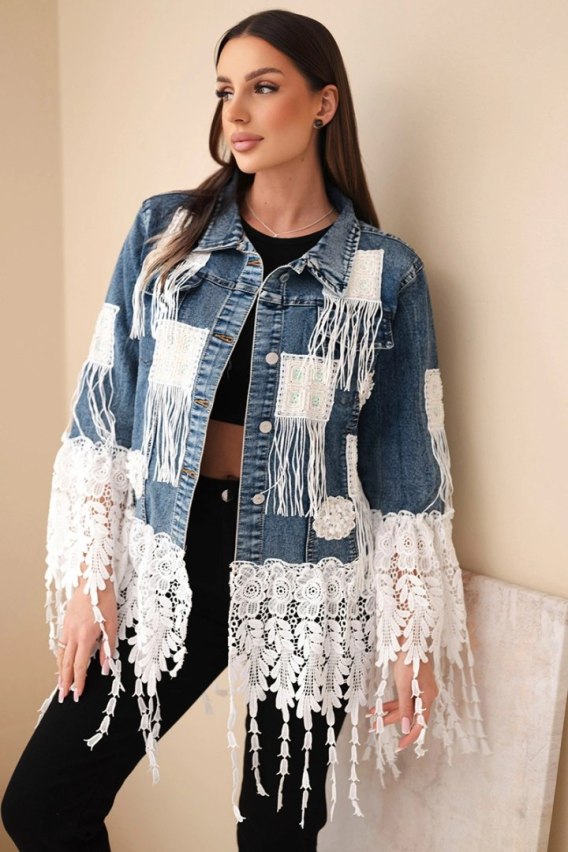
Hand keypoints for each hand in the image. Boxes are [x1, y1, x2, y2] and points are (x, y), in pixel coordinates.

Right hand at [56, 571, 116, 702]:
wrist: (92, 582)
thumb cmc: (105, 601)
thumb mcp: (112, 625)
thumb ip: (108, 647)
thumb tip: (105, 667)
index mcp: (86, 637)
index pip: (80, 665)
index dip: (79, 681)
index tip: (78, 693)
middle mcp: (73, 635)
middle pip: (66, 664)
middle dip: (65, 682)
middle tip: (63, 696)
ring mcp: (67, 629)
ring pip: (61, 655)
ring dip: (60, 672)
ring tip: (60, 684)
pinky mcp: (65, 623)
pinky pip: (60, 645)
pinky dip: (60, 657)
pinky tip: (61, 662)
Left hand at [370, 651, 438, 750]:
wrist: (409, 639)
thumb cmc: (408, 661)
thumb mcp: (404, 686)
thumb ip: (405, 708)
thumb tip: (407, 728)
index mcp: (427, 697)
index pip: (420, 724)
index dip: (410, 736)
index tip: (400, 746)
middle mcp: (426, 695)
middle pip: (409, 714)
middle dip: (391, 720)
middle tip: (375, 727)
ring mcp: (421, 689)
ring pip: (405, 706)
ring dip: (389, 711)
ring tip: (372, 716)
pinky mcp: (414, 683)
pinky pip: (404, 697)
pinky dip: (392, 702)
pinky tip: (379, 705)